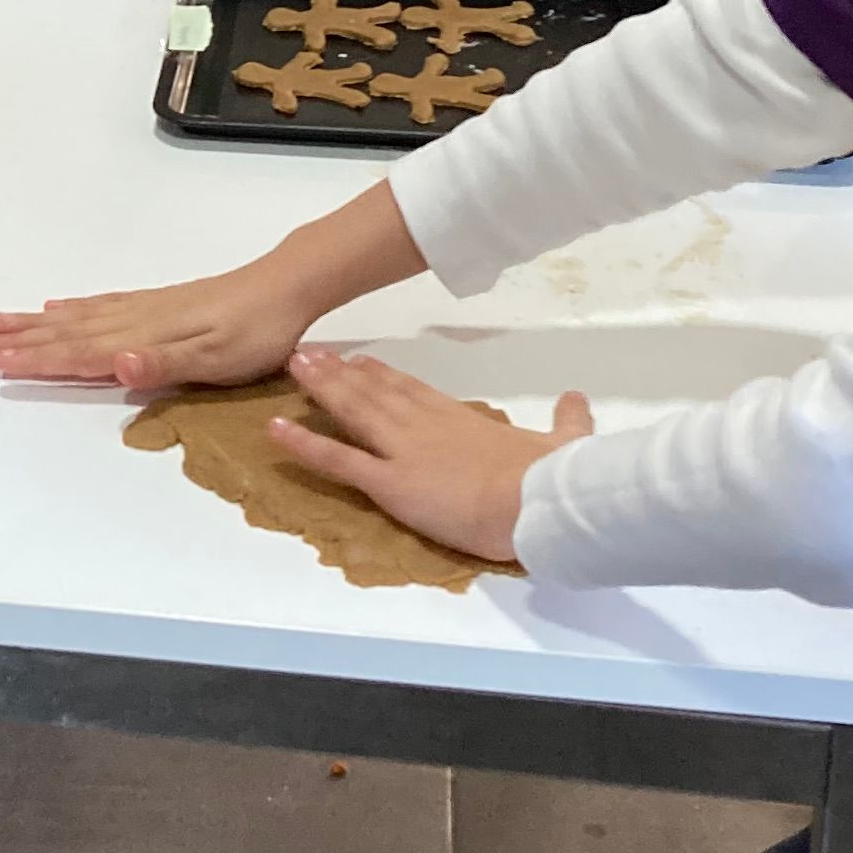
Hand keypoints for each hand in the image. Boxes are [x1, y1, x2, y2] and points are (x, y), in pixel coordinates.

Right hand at [0, 247, 342, 391]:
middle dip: (22, 342)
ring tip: (1, 323)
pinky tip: (59, 308)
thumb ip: (162, 365)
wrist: (286, 286)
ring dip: (38, 325)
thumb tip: (112, 365)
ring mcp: (146, 309)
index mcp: (143, 338)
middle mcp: (136, 320)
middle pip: (68, 333)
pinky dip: (74, 309)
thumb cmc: (256, 333)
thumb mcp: (216, 359)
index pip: (79, 352)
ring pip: (79, 318)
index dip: (34, 360)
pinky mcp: (160, 304)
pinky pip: (102, 306)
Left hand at [263, 350, 596, 569]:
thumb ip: (567, 421)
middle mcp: (423, 426)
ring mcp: (402, 451)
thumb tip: (577, 401)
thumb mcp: (565, 443)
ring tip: (293, 368)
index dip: (384, 375)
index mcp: (460, 419)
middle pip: (374, 393)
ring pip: (352, 413)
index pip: (413, 391)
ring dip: (320, 390)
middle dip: (340, 373)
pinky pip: (338, 461)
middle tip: (311, 354)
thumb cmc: (551, 475)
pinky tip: (275, 430)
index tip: (363, 360)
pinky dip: (304, 445)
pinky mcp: (389, 482)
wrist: (537, 498)